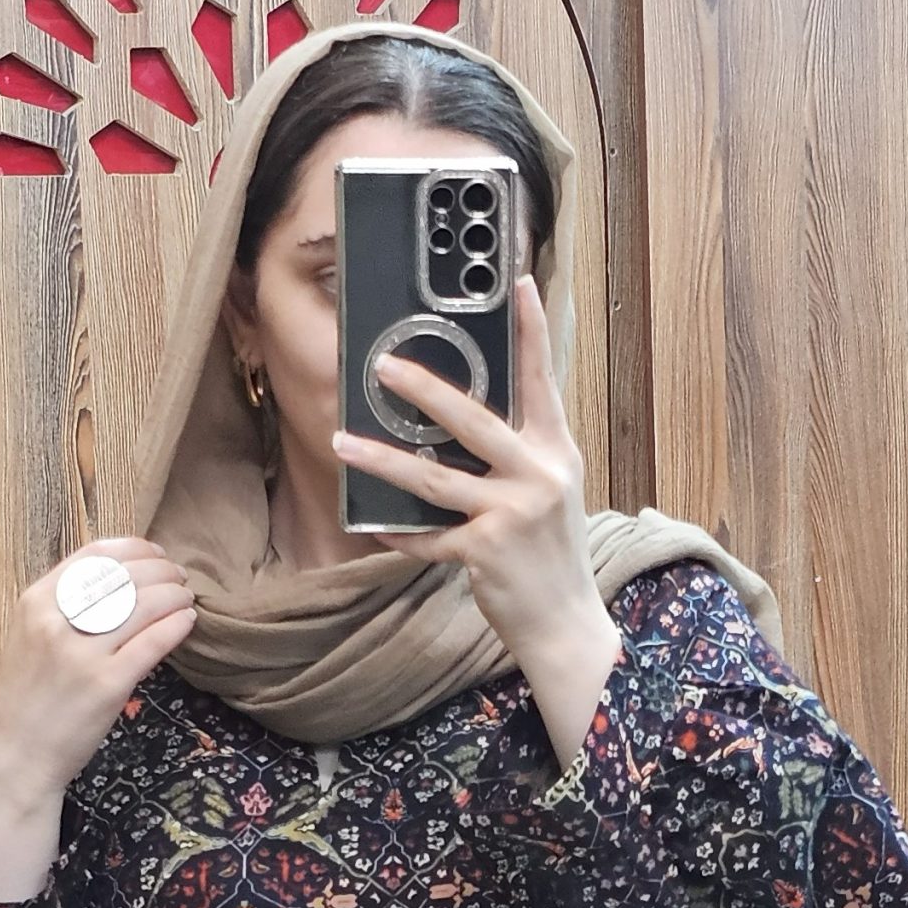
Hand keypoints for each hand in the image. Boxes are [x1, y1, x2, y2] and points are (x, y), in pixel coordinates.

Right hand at [0, 537, 196, 802]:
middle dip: (162, 570)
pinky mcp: (107, 685)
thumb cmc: (26, 700)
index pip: (95, 556)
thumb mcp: (30, 638)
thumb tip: (117, 582)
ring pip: (143, 604)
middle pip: (124, 575)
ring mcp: (82, 653)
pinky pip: (152, 642)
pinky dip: (176, 626)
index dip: (136, 549)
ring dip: (174, 595)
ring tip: (186, 599)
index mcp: (36, 602)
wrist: (17, 755)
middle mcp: (56, 621)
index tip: (156, 556)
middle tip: (179, 578)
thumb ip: (63, 608)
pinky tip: (187, 621)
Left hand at [331, 274, 613, 679]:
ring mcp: (511, 514)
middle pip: (472, 420)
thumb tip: (467, 423)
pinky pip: (428, 538)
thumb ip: (521, 456)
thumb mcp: (551, 493)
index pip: (543, 382)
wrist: (566, 623)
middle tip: (382, 366)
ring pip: (433, 479)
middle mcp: (538, 475)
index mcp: (555, 452)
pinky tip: (371, 525)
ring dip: (381, 459)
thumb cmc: (551, 555)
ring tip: (341, 440)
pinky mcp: (486, 552)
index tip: (521, 284)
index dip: (532, 332)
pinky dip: (398, 534)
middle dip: (423, 388)